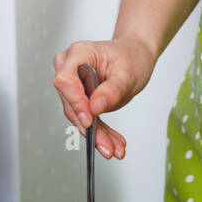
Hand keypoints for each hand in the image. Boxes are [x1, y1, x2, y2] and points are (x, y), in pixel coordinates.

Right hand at [51, 35, 155, 158]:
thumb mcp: (127, 73)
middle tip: (106, 145)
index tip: (89, 119)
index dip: (75, 101)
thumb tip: (95, 107)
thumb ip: (111, 90)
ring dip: (96, 135)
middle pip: (70, 102)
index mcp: (79, 53)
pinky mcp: (80, 98)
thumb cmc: (130, 56)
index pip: (65, 79)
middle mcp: (70, 67)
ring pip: (78, 115)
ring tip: (113, 148)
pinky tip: (112, 143)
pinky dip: (100, 133)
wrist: (135, 55)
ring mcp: (73, 84)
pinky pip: (86, 118)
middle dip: (89, 126)